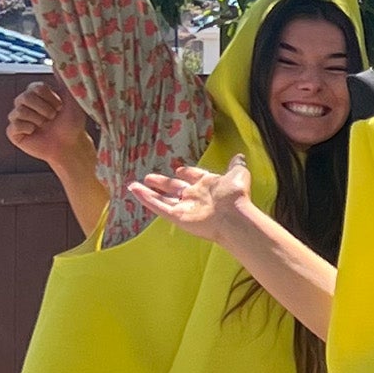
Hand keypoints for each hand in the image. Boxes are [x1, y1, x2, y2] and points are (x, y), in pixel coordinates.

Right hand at [5, 79, 91, 169]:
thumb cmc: (72, 125)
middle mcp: (25, 104)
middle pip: (25, 97)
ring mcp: (18, 118)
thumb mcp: (73, 100)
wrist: (70, 146)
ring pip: (20, 111)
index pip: (35, 87)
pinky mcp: (14, 132)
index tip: (59, 107)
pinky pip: (14, 125)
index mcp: (37, 95)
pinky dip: (28, 129)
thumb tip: (58, 61)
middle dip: (44, 109)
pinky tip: (35, 133)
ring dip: (38, 120)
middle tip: (53, 118)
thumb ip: (65, 81)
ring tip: (45, 126)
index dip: (49, 98)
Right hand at [127, 153, 256, 241]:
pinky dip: (146, 199)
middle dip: (163, 183)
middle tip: (150, 178)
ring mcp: (186, 207)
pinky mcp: (178, 217)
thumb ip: (236, 165)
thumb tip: (239, 156)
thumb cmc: (236, 195)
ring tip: (134, 185)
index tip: (179, 169)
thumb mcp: (238, 174)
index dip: (187, 172)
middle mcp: (196, 196)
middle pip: (175, 188)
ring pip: (163, 198)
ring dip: (149, 192)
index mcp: (209, 185)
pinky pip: (158, 207)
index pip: (194, 176)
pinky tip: (135, 191)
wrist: (234, 216)